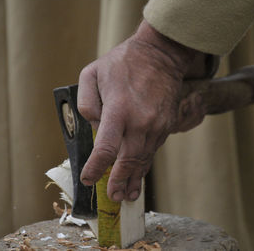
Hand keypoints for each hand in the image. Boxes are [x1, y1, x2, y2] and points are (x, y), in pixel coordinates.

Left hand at [78, 20, 205, 201]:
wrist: (161, 55)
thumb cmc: (123, 62)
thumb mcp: (91, 73)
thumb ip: (87, 103)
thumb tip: (95, 128)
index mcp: (118, 109)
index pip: (106, 148)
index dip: (96, 168)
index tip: (88, 179)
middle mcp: (140, 121)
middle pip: (128, 160)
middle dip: (119, 181)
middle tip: (113, 197)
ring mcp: (157, 125)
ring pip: (144, 159)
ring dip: (134, 179)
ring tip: (127, 195)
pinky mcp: (166, 125)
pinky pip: (153, 150)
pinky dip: (145, 164)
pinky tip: (139, 174)